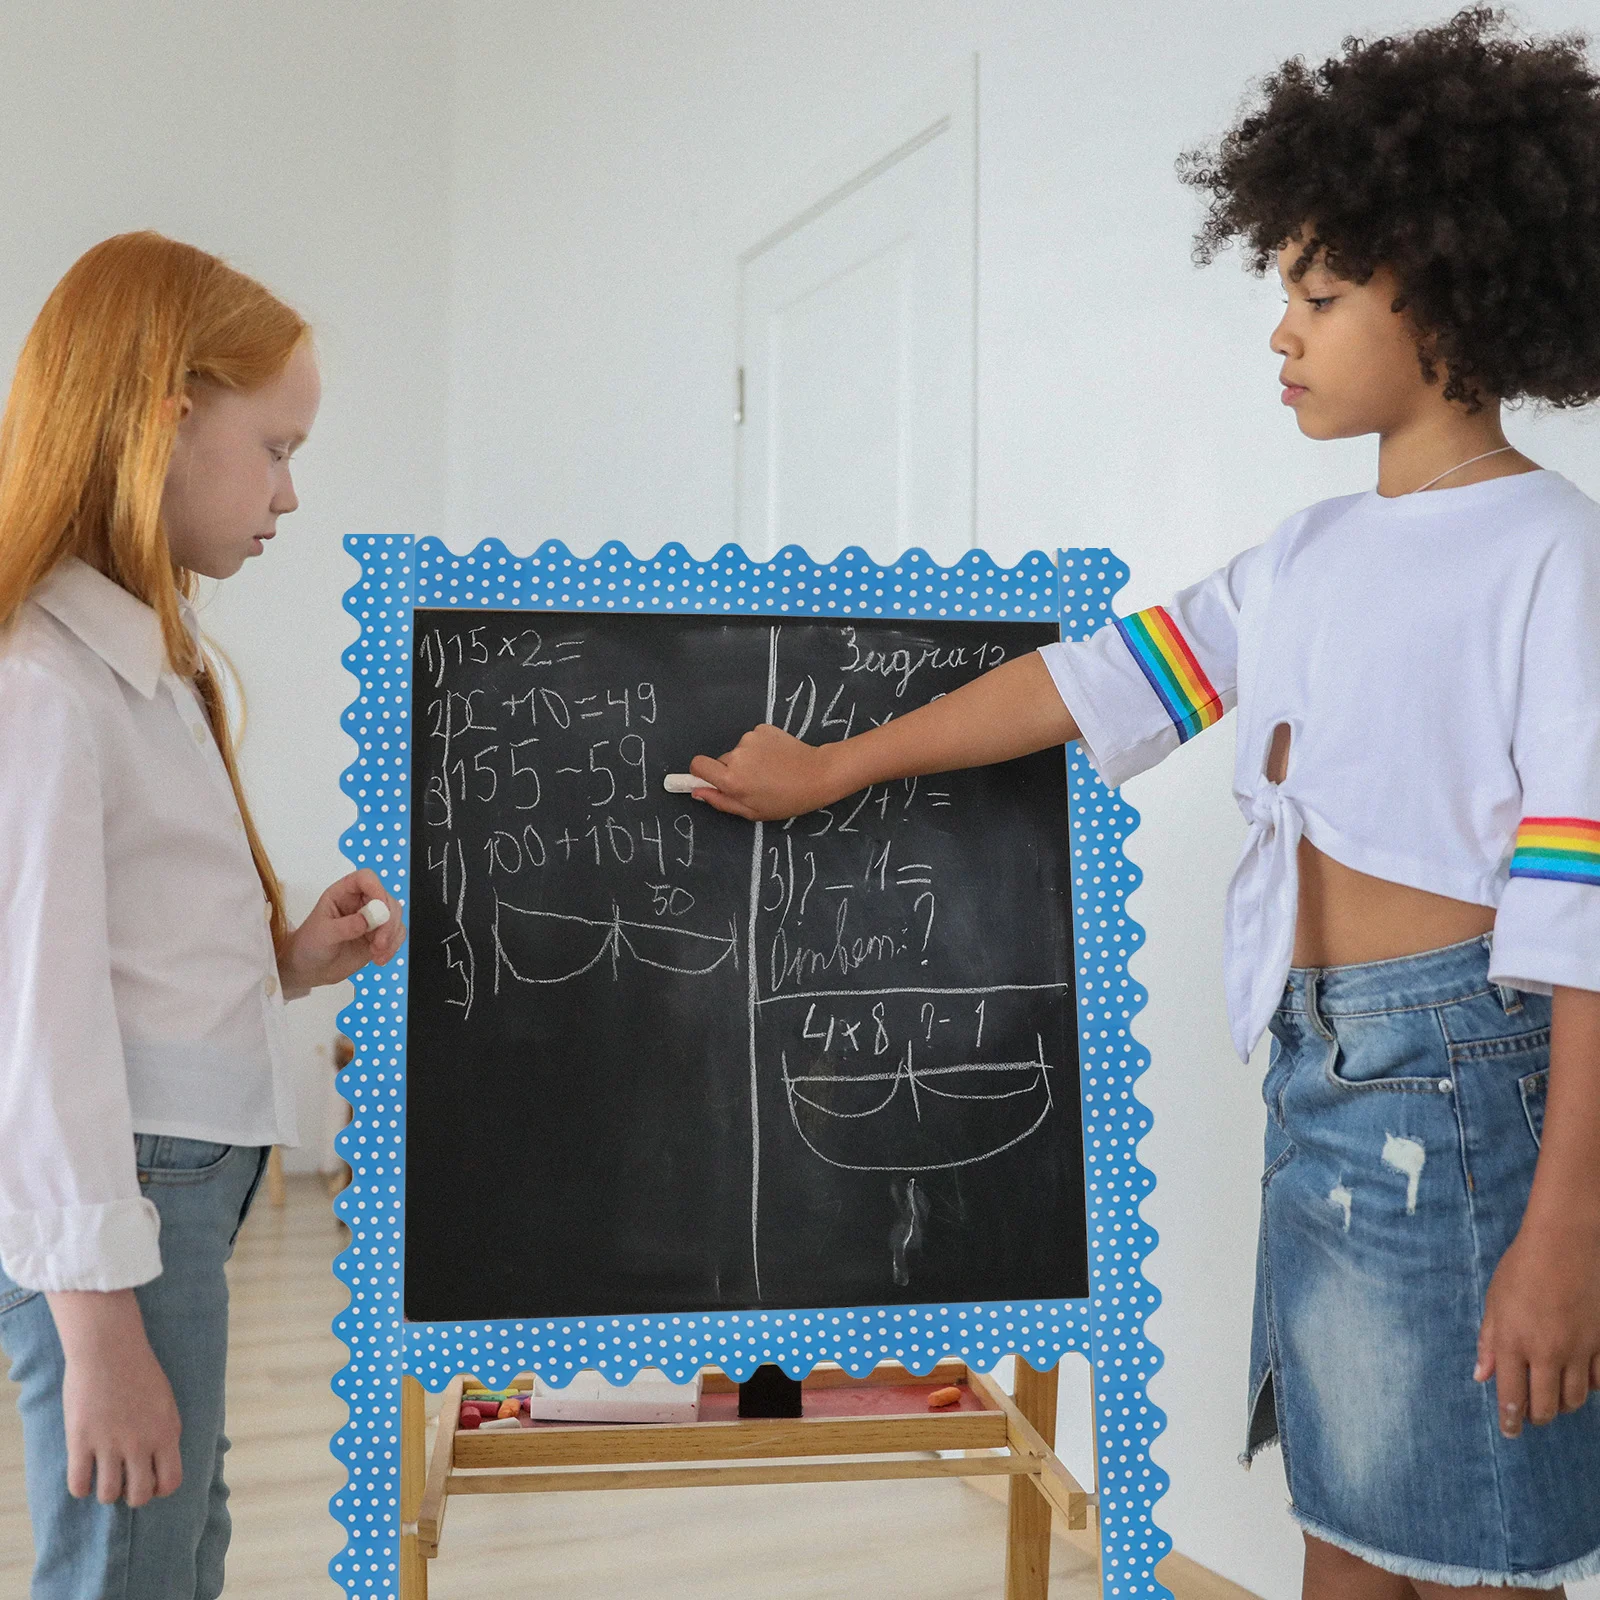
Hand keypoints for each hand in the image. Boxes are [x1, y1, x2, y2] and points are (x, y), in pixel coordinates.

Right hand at [46, 1290, 181, 1505]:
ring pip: (108, 1495)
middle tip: (124, 1481)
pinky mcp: (81, 1441)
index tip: (149, 1480)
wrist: (109, 1348)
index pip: (171, 1482)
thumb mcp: (165, 1402)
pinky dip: (80, 1487)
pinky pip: (78, 1485)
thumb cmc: (139, 1371)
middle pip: (140, 1496)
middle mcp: (140, 1443)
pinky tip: (83, 1473)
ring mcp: (109, 1444)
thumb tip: (158, 1464)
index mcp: (166, 1432)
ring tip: (103, 1475)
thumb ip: (163, 1433)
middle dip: (132, 1495)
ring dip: (106, 1492)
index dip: (159, 1488)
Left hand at [276, 869, 406, 991]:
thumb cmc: (309, 945)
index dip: (376, 888)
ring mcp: (372, 920)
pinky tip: (379, 958)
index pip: (365, 879)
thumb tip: (367, 921)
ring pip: (395, 917)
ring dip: (391, 936)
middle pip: (386, 899)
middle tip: (380, 942)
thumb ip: (345, 926)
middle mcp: (360, 903)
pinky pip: (397, 935)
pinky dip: (393, 947)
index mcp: (343, 893)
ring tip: (377, 953)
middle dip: (388, 922)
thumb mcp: (323, 934)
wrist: (310, 969)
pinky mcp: (379, 936)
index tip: (380, 908)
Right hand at [689, 724, 844, 821]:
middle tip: (756, 782)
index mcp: (730, 778)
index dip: (701, 773)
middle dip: (732, 771)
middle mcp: (736, 755)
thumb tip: (697, 791)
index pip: (697, 765)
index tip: (713, 779)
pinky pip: (753, 740)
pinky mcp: (763, 729)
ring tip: (771, 770)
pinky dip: (761, 748)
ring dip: (749, 760)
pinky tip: (777, 757)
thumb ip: (720, 801)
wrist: (818, 774)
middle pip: (721, 760)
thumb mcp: (751, 811)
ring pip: (739, 751)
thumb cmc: (785, 800)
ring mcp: (749, 739)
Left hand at [1475, 1221, 1599, 1435]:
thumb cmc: (1522, 1268)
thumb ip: (1489, 1341)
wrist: (1565, 1244)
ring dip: (1562, 1405)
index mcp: (1513, 1342)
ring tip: (1552, 1399)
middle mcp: (1546, 1352)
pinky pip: (1597, 1381)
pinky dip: (1587, 1388)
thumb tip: (1481, 1375)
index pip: (1511, 1397)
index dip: (1510, 1420)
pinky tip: (1577, 1381)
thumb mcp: (1495, 1301)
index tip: (1510, 1432)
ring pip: (1574, 1399)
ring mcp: (1578, 1350)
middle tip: (1530, 1417)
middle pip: (1546, 1407)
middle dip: (1536, 1418)